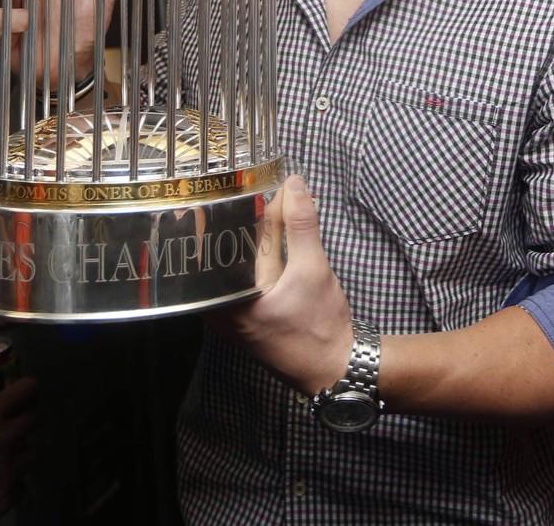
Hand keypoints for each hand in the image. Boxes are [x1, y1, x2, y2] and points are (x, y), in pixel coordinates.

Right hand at [0, 377, 36, 525]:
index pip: (23, 391)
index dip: (27, 388)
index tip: (25, 390)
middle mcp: (3, 441)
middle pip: (34, 420)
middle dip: (25, 419)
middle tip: (14, 424)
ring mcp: (9, 471)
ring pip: (31, 451)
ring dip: (21, 450)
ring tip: (6, 456)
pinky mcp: (8, 498)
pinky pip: (20, 483)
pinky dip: (12, 482)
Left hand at [206, 176, 352, 395]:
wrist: (334, 369)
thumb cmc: (321, 326)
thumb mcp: (314, 269)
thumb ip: (301, 225)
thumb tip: (294, 184)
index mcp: (228, 299)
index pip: (231, 239)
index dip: (248, 208)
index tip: (263, 183)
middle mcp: (219, 309)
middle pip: (229, 250)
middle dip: (248, 219)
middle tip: (266, 189)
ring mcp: (229, 316)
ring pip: (236, 263)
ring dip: (254, 237)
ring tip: (272, 208)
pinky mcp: (242, 318)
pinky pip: (243, 277)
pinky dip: (257, 256)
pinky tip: (273, 238)